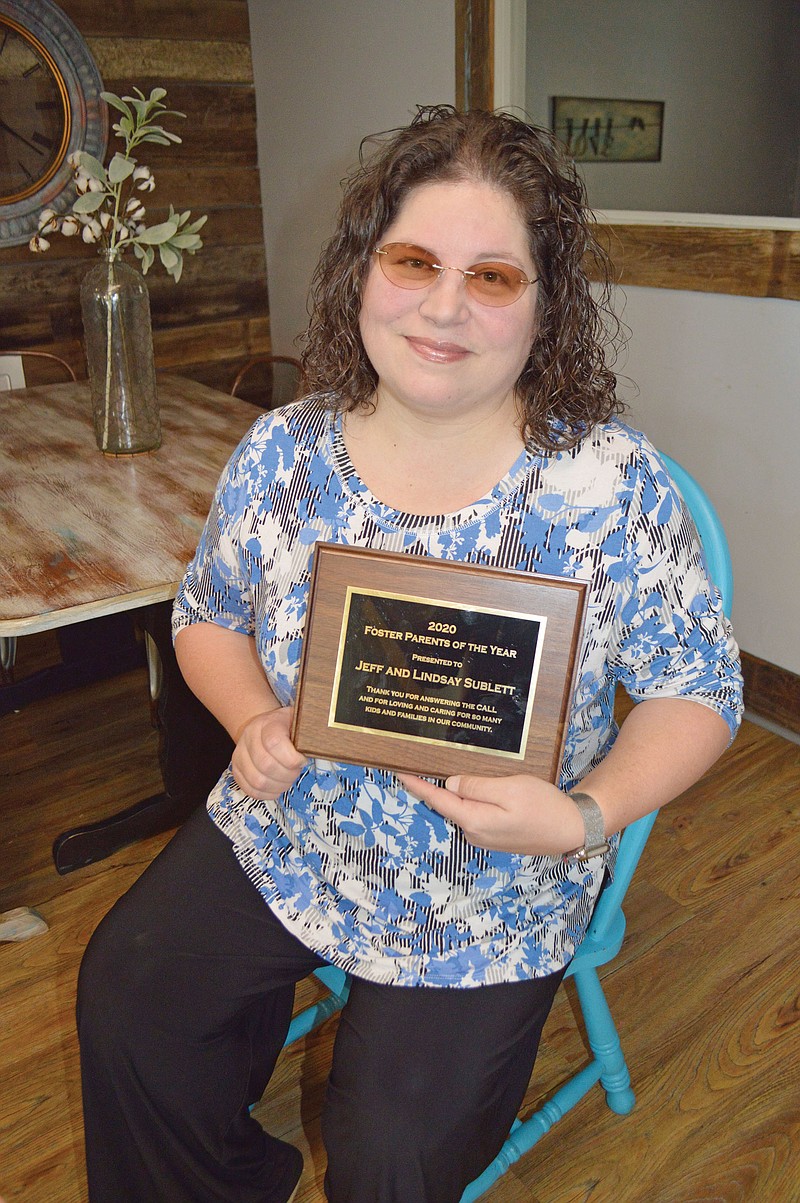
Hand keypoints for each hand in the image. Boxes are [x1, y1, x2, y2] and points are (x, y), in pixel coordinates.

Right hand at [231, 707, 307, 799]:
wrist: (262, 726)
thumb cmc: (286, 726)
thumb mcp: (298, 720)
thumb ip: (307, 731)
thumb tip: (320, 746)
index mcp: (267, 723)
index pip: (274, 743)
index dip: (292, 758)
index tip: (302, 760)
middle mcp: (249, 737)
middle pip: (266, 765)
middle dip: (287, 774)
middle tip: (296, 770)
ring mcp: (240, 754)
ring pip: (257, 781)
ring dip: (278, 785)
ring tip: (287, 778)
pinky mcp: (237, 770)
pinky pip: (250, 790)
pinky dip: (267, 793)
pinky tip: (277, 786)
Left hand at [397, 772, 584, 855]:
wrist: (572, 828)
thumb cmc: (544, 806)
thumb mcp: (510, 788)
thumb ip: (476, 786)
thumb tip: (451, 784)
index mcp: (475, 820)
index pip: (438, 799)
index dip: (417, 785)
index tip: (398, 772)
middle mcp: (474, 833)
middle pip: (448, 804)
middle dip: (435, 786)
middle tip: (421, 762)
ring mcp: (485, 837)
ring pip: (463, 808)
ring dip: (456, 792)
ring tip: (449, 769)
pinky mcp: (495, 835)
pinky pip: (475, 813)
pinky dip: (471, 799)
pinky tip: (475, 786)